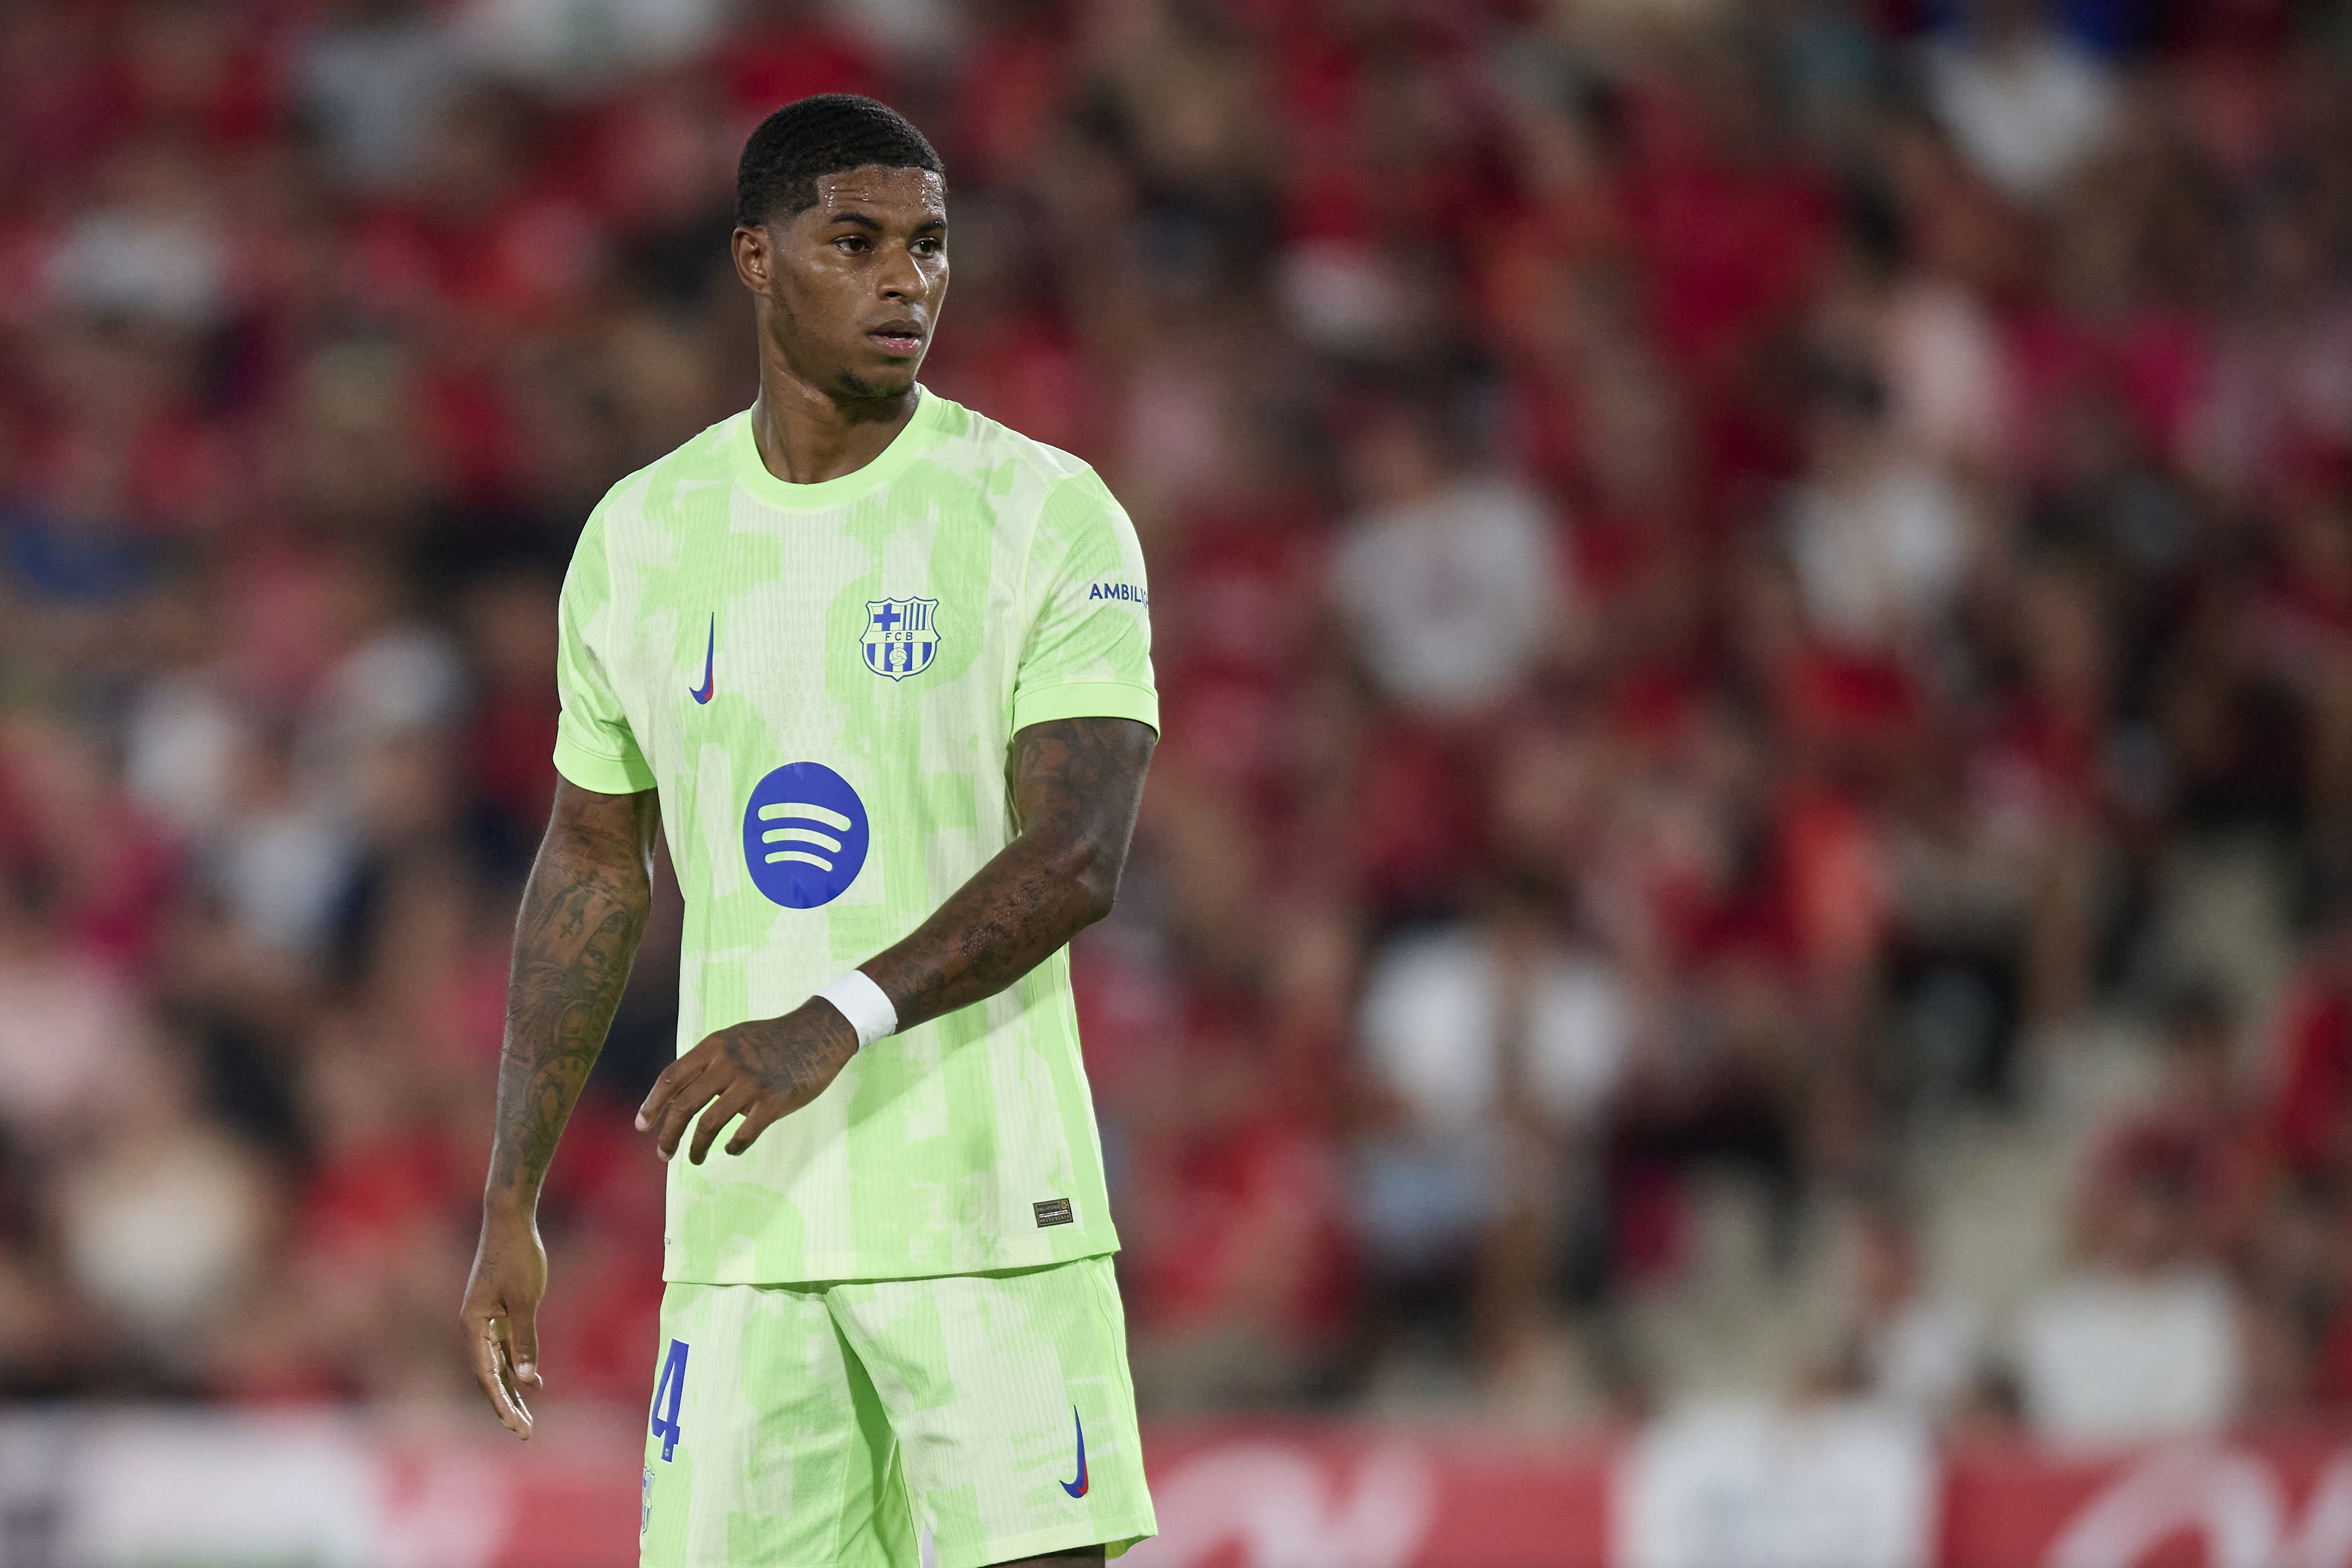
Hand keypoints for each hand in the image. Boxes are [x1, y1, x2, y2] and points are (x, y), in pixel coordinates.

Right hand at [459, 1205, 547, 1438]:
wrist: (510, 1219)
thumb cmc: (517, 1256)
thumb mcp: (525, 1299)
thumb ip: (526, 1339)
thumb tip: (527, 1379)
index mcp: (474, 1326)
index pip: (487, 1376)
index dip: (501, 1404)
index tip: (516, 1427)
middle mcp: (475, 1328)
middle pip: (489, 1377)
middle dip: (505, 1406)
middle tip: (525, 1434)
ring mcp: (485, 1321)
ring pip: (497, 1365)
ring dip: (511, 1391)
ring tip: (526, 1420)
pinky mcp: (498, 1313)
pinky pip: (505, 1349)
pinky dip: (517, 1367)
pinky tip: (533, 1384)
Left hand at [636, 1001, 857, 1163]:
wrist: (818, 1033)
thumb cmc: (773, 1039)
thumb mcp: (733, 1038)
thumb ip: (708, 1061)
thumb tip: (679, 1094)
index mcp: (714, 1046)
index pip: (671, 1078)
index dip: (652, 1104)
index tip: (642, 1126)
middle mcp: (727, 1064)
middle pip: (684, 1106)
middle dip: (668, 1135)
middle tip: (663, 1154)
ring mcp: (751, 1084)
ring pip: (709, 1125)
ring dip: (696, 1148)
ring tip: (695, 1159)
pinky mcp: (773, 1102)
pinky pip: (744, 1134)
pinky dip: (732, 1148)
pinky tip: (730, 1150)